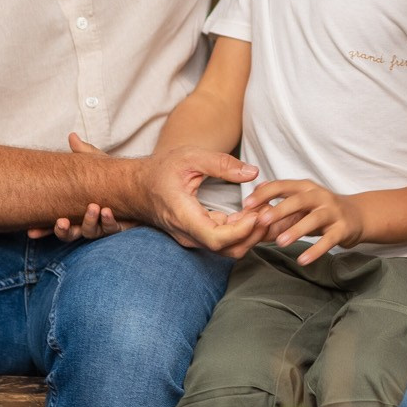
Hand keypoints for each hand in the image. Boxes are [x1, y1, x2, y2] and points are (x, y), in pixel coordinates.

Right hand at [27, 134, 124, 239]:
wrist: (140, 184)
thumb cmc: (112, 178)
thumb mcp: (95, 165)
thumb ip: (83, 153)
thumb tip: (72, 136)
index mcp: (75, 211)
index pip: (56, 222)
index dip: (43, 229)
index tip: (31, 232)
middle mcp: (87, 222)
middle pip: (70, 234)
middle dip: (64, 230)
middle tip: (62, 221)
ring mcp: (102, 226)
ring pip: (90, 232)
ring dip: (89, 221)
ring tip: (93, 207)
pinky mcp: (119, 226)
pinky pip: (112, 229)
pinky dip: (109, 221)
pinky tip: (108, 211)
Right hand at [132, 140, 261, 250]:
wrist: (136, 187)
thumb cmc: (160, 170)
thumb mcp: (190, 157)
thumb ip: (221, 164)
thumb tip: (252, 172)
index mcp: (183, 216)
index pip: (216, 239)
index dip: (241, 231)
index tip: (256, 213)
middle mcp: (188, 234)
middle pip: (227, 249)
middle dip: (254, 233)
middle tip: (270, 209)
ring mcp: (193, 238)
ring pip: (228, 248)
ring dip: (251, 233)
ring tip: (265, 209)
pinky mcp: (199, 235)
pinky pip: (224, 241)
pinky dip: (243, 230)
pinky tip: (254, 211)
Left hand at [241, 178, 365, 262]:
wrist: (357, 215)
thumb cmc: (323, 208)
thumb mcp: (303, 199)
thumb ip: (281, 197)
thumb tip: (255, 193)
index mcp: (306, 187)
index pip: (283, 185)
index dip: (264, 194)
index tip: (246, 204)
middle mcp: (320, 196)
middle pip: (298, 200)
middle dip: (279, 210)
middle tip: (261, 221)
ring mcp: (332, 212)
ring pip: (313, 219)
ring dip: (296, 230)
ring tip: (280, 242)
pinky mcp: (342, 229)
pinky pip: (328, 240)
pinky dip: (315, 250)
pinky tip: (302, 260)